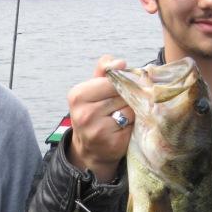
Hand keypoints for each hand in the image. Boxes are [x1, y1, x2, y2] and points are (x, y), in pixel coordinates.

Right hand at [65, 55, 132, 181]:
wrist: (91, 149)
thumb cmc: (94, 114)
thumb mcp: (93, 90)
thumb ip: (105, 71)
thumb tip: (120, 62)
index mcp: (77, 95)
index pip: (113, 81)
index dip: (122, 84)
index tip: (119, 91)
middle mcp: (84, 113)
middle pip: (122, 95)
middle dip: (126, 99)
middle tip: (118, 107)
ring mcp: (97, 130)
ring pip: (130, 109)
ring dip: (131, 112)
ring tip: (120, 119)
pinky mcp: (112, 143)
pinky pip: (133, 125)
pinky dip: (132, 126)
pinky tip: (123, 129)